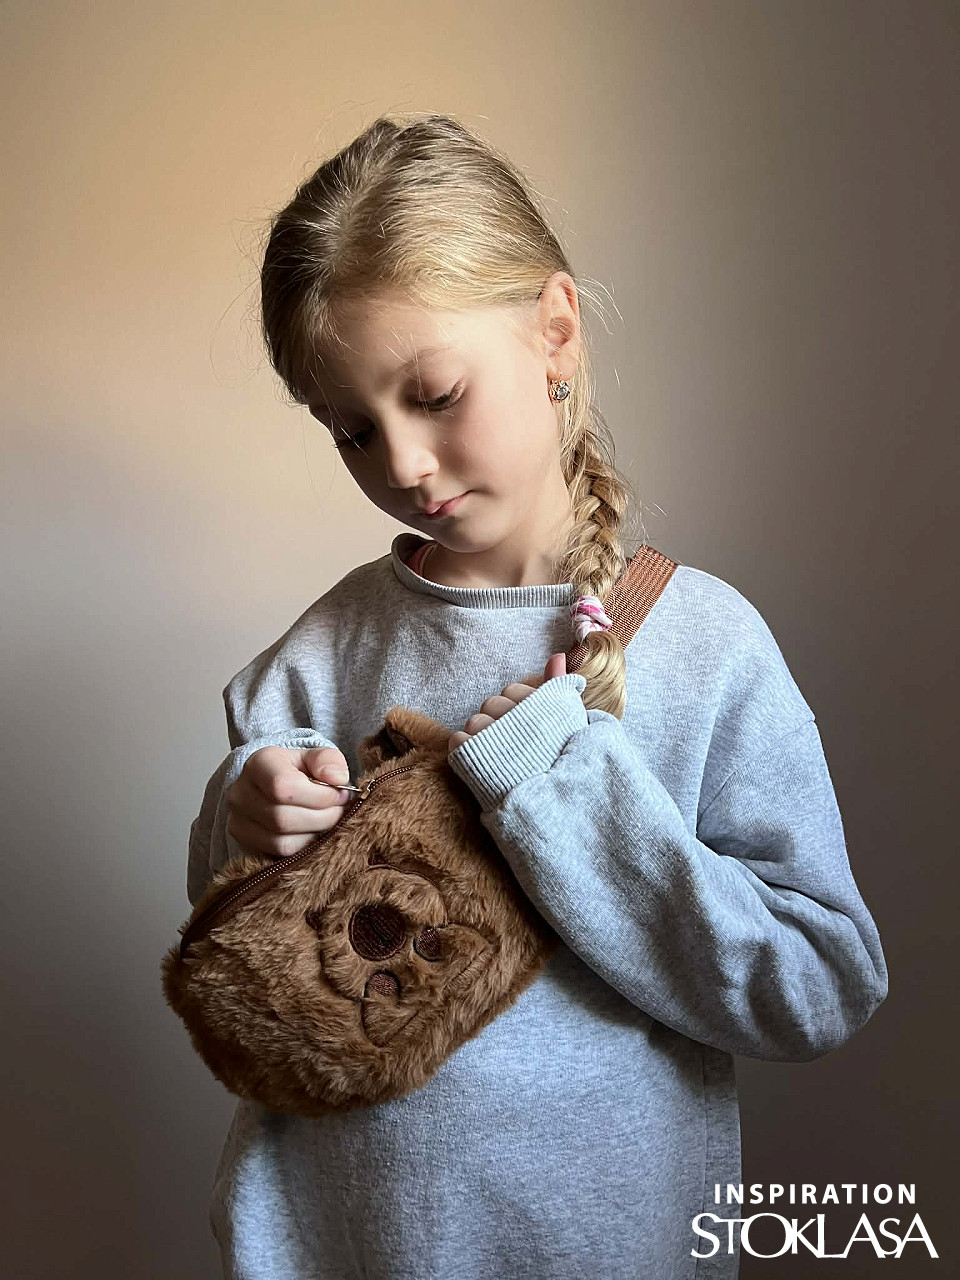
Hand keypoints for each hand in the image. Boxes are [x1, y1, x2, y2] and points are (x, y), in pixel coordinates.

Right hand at [226, 746, 353, 858]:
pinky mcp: (244, 841)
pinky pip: (279, 854)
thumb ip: (329, 761)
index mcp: (259, 763)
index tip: (340, 794)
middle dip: (322, 818)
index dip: (319, 796)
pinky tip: (313, 832)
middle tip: (339, 810)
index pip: (284, 787)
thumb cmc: (300, 770)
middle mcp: (241, 792)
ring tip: (328, 820)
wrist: (275, 783)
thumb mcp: (317, 757)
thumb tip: (338, 779)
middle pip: (283, 818)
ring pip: (282, 841)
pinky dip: (303, 847)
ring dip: (315, 834)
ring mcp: (238, 820)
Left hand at [447, 652, 566, 753]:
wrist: (554, 807)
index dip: (516, 708)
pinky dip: (464, 750)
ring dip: (480, 736)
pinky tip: (479, 762)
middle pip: (491, 704)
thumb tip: (558, 656)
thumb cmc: (564, 760)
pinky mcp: (474, 759)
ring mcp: (494, 739)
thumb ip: (559, 685)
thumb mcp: (568, 720)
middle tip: (510, 744)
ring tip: (495, 755)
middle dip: (497, 721)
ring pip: (473, 722)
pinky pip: (458, 742)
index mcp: (539, 706)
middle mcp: (516, 718)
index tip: (525, 727)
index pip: (512, 691)